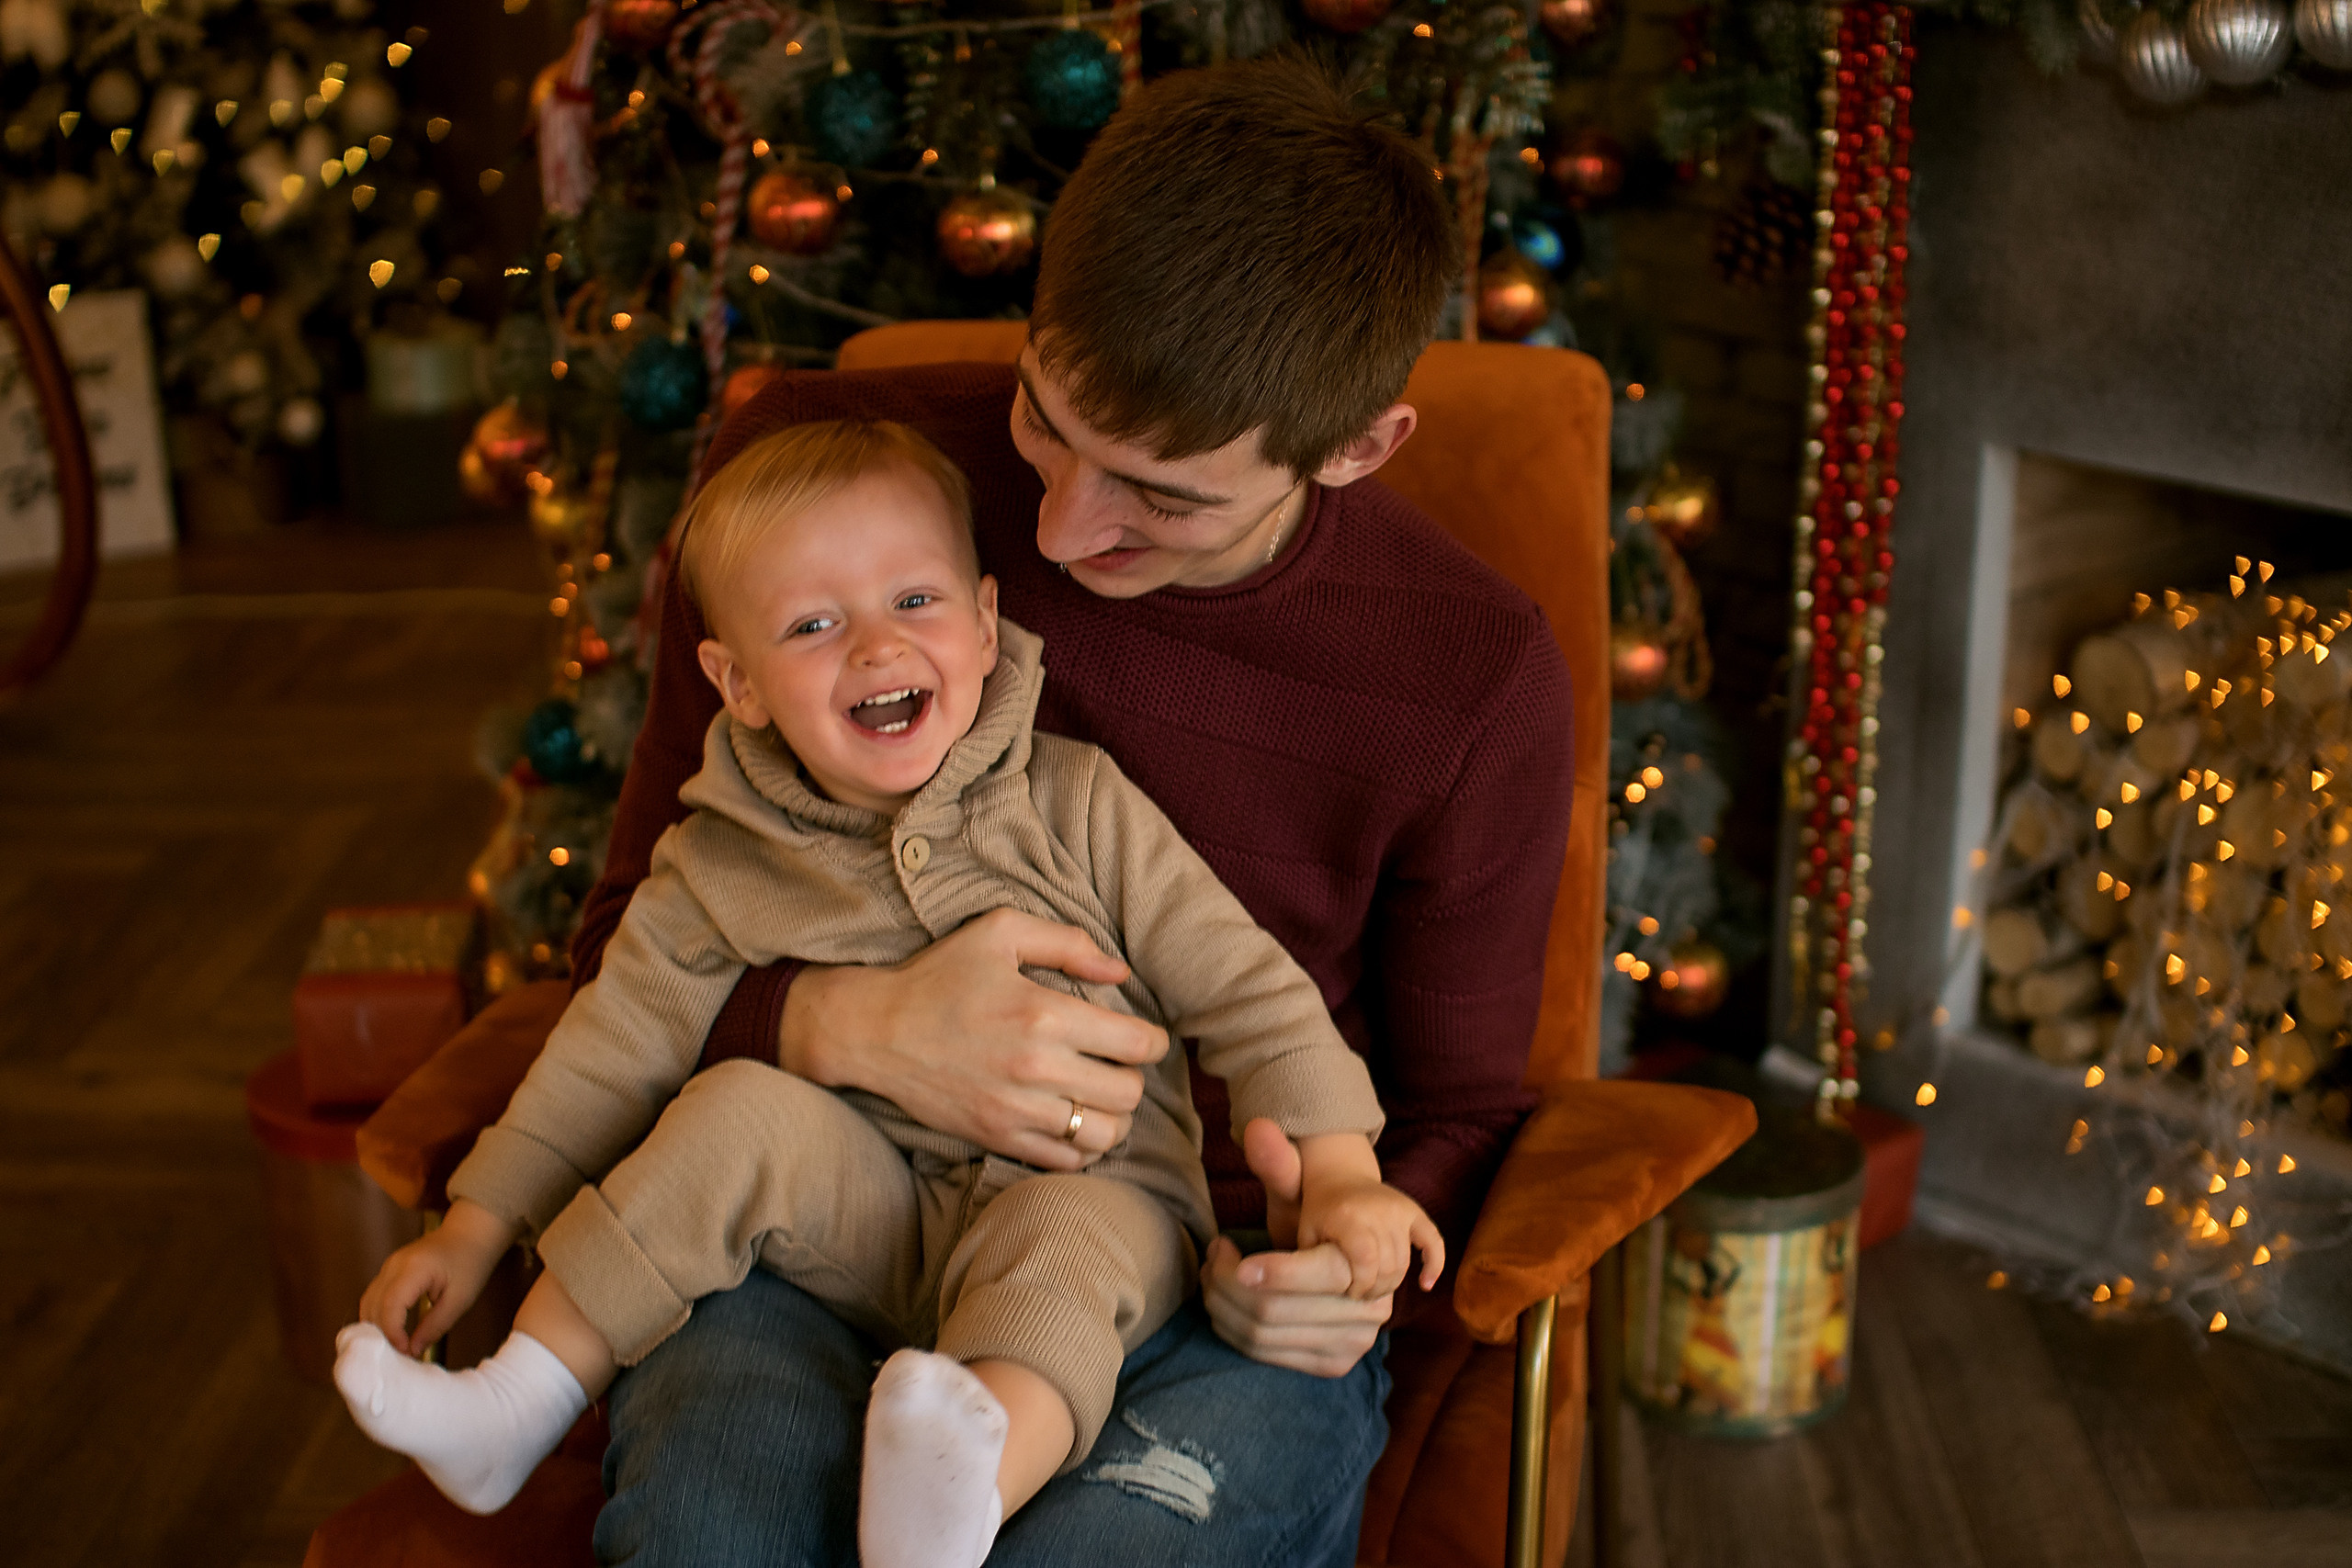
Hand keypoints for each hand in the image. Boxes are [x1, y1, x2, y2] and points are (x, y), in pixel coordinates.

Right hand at [355, 1200, 514, 1356]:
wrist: (470, 1234)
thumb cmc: (470, 1263)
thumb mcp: (461, 1299)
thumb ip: (436, 1325)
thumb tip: (413, 1350)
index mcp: (413, 1268)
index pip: (390, 1306)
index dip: (392, 1333)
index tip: (405, 1352)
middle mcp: (393, 1265)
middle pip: (373, 1306)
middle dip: (382, 1334)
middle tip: (399, 1356)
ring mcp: (388, 1266)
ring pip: (368, 1303)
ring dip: (376, 1327)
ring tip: (395, 1348)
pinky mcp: (388, 1271)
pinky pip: (374, 1297)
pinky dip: (378, 1317)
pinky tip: (390, 1333)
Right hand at [781, 908, 1169, 1170]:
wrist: (874, 1030)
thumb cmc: (938, 976)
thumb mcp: (999, 933)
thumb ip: (1067, 943)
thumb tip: (1119, 974)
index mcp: (1043, 1014)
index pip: (1135, 1044)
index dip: (1154, 1041)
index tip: (1146, 1037)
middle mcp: (1036, 1068)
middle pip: (1127, 1094)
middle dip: (1134, 1077)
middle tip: (1119, 1064)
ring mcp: (1016, 1111)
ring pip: (1103, 1135)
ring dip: (1113, 1117)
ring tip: (1099, 1096)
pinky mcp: (996, 1138)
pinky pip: (1066, 1161)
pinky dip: (1081, 1146)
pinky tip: (1072, 1120)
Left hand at [1196, 1119, 1389, 1377]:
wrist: (1348, 1252)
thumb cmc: (1317, 1216)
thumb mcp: (1298, 1188)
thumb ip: (1279, 1162)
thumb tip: (1258, 1128)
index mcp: (1366, 1257)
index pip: (1315, 1275)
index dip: (1268, 1270)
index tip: (1228, 1252)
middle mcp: (1371, 1305)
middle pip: (1275, 1309)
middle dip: (1226, 1284)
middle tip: (1212, 1255)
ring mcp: (1357, 1340)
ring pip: (1264, 1336)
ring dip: (1223, 1307)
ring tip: (1213, 1274)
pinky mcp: (1339, 1362)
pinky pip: (1271, 1357)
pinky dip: (1236, 1332)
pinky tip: (1225, 1302)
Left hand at [1298, 1170, 1445, 1302]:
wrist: (1340, 1174)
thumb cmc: (1319, 1211)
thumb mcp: (1307, 1234)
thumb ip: (1315, 1263)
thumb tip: (1330, 1298)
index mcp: (1349, 1216)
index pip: (1366, 1261)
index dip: (1362, 1284)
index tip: (1351, 1293)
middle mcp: (1378, 1211)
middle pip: (1388, 1265)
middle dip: (1376, 1288)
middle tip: (1362, 1296)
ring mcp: (1399, 1209)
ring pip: (1405, 1261)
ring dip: (1393, 1283)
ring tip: (1376, 1289)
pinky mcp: (1413, 1211)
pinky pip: (1434, 1241)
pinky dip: (1434, 1265)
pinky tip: (1425, 1285)